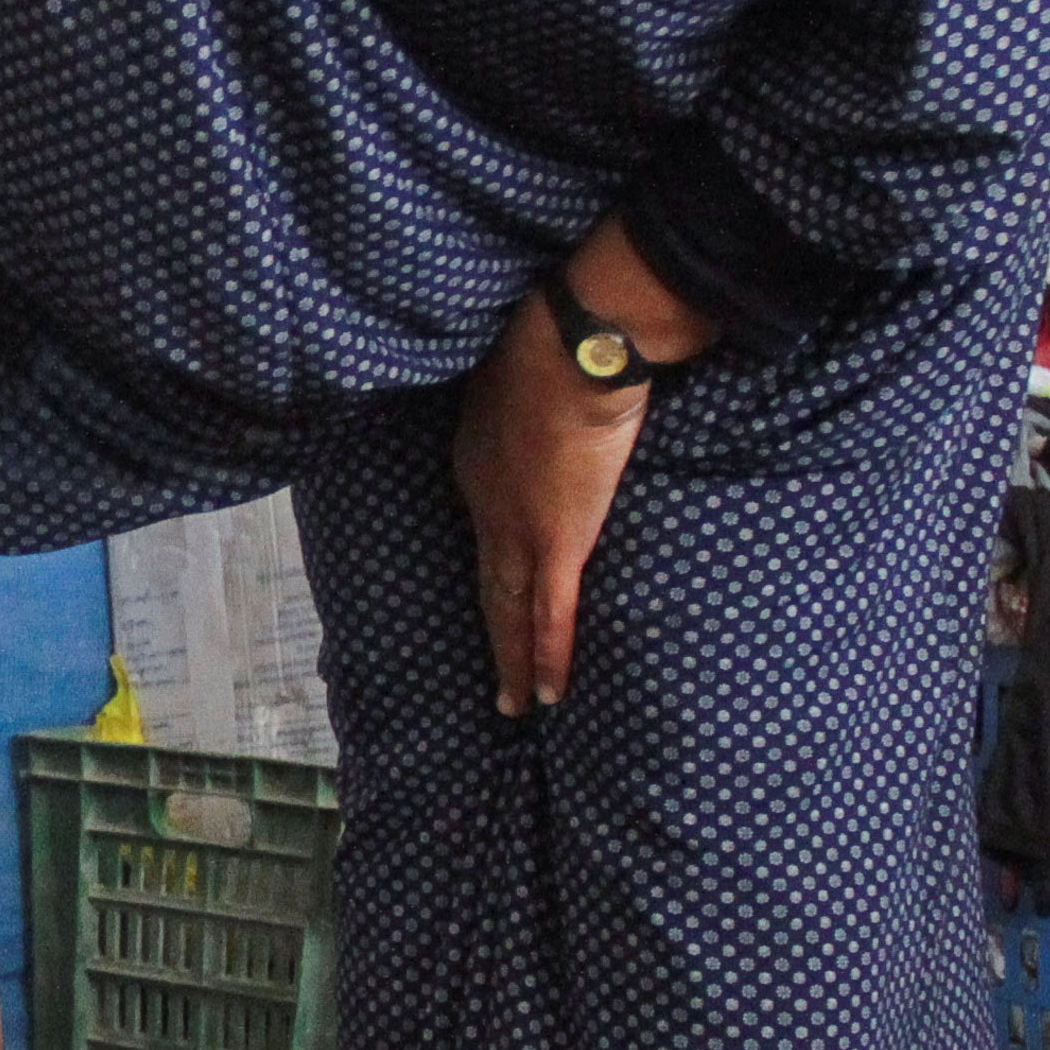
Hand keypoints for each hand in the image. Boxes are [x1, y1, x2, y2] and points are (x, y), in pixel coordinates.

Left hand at [454, 231, 707, 711]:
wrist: (572, 345)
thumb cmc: (558, 343)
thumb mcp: (530, 374)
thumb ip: (537, 399)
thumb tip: (563, 396)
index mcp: (477, 462)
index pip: (485, 529)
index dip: (493, 566)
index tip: (498, 594)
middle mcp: (486, 504)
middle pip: (490, 583)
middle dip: (496, 634)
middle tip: (499, 685)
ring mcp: (518, 528)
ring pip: (511, 610)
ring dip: (514, 661)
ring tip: (518, 705)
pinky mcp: (557, 540)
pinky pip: (550, 613)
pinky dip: (547, 655)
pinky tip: (548, 693)